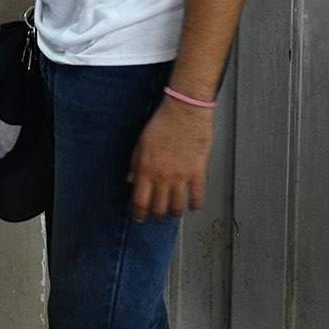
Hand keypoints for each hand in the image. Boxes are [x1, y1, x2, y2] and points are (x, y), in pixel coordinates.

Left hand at [127, 96, 212, 221]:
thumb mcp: (141, 142)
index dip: (139, 213)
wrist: (185, 110)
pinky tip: (194, 207)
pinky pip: (197, 194)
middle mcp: (163, 176)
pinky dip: (196, 204)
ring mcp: (181, 175)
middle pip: (158, 207)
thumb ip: (135, 163)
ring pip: (177, 205)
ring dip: (174, 213)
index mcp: (146, 169)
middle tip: (157, 217)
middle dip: (156, 215)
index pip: (140, 200)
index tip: (140, 218)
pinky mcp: (197, 171)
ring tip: (174, 214)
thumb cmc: (163, 122)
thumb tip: (131, 179)